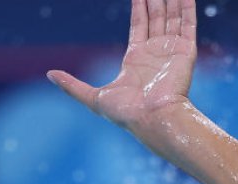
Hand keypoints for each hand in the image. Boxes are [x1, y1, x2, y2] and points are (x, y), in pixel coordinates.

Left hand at [47, 0, 197, 130]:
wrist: (152, 118)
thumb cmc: (125, 112)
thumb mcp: (93, 97)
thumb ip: (72, 85)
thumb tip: (50, 75)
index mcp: (137, 58)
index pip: (140, 25)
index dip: (139, 7)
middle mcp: (156, 52)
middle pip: (156, 17)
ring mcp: (171, 51)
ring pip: (172, 17)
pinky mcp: (185, 52)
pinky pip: (187, 24)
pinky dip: (187, 7)